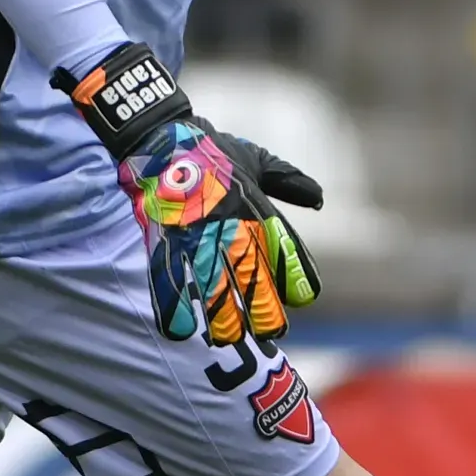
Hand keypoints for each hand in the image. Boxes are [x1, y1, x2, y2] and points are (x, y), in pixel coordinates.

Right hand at [56, 42, 325, 344]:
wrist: (158, 135)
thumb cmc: (209, 148)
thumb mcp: (255, 159)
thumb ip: (288, 180)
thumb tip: (318, 198)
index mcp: (258, 212)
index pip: (289, 258)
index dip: (298, 282)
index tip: (300, 297)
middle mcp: (234, 231)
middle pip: (258, 286)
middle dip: (265, 314)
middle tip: (268, 329)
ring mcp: (199, 239)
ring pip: (219, 294)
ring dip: (225, 321)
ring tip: (228, 339)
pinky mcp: (168, 242)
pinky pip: (173, 282)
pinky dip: (175, 308)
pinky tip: (180, 331)